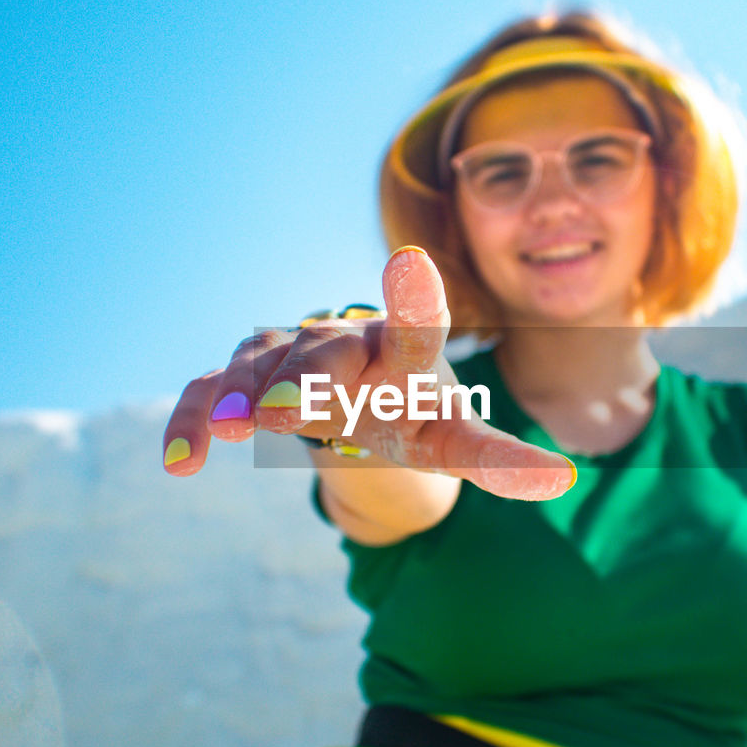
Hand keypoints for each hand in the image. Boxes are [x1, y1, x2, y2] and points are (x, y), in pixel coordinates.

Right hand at [162, 247, 575, 500]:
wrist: (353, 389)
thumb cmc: (411, 414)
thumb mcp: (454, 440)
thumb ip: (499, 457)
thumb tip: (565, 477)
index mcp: (403, 354)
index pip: (415, 331)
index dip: (414, 306)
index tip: (412, 268)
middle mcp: (343, 343)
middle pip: (324, 351)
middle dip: (310, 375)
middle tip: (297, 407)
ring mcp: (287, 355)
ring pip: (261, 364)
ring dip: (245, 393)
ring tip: (233, 426)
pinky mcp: (243, 378)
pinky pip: (210, 390)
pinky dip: (194, 418)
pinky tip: (182, 461)